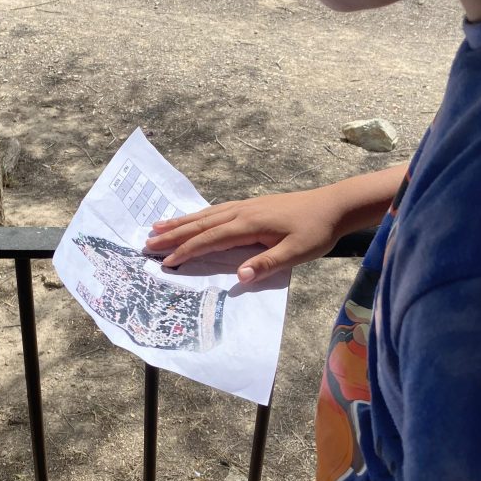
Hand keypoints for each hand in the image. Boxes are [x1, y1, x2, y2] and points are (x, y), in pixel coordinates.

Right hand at [145, 188, 347, 283]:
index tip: (166, 261)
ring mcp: (244, 206)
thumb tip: (239, 276)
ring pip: (205, 215)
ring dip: (180, 223)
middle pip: (200, 224)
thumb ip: (267, 263)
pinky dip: (198, 216)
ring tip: (157, 227)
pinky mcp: (250, 205)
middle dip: (173, 235)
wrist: (333, 205)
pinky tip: (192, 219)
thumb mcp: (296, 252)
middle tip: (146, 243)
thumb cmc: (316, 231)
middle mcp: (241, 211)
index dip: (186, 251)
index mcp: (248, 224)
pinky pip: (215, 211)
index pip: (210, 239)